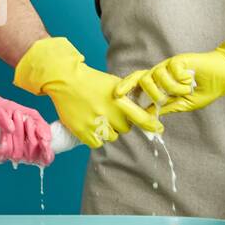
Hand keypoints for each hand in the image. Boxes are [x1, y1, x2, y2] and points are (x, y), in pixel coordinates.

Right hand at [13, 37, 161, 148]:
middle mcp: (109, 113)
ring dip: (107, 130)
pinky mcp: (82, 131)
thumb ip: (129, 97)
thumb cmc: (92, 81)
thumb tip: (145, 109)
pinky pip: (97, 143)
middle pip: (124, 128)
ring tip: (97, 117)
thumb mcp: (114, 83)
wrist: (66, 80)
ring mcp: (95, 124)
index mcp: (119, 101)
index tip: (158, 129)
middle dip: (119, 123)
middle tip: (108, 113)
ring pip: (111, 137)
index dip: (150, 125)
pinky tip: (90, 125)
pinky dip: (95, 137)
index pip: (141, 118)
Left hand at [119, 26, 224, 114]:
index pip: (138, 82)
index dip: (126, 86)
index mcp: (161, 83)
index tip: (117, 95)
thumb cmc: (205, 89)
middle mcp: (162, 73)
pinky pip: (171, 71)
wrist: (223, 76)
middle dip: (149, 93)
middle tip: (162, 99)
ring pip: (156, 77)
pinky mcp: (178, 59)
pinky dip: (180, 80)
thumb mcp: (184, 104)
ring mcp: (169, 65)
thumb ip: (167, 107)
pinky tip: (189, 79)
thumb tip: (148, 114)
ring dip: (172, 88)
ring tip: (186, 89)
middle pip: (142, 79)